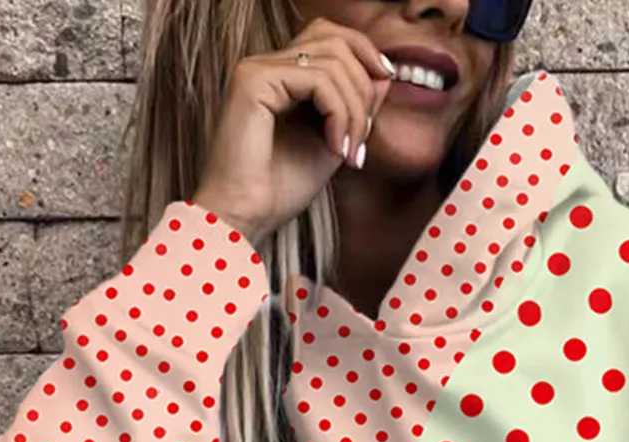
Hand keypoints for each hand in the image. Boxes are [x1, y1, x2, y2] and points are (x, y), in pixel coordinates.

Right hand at [192, 17, 394, 238]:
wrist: (245, 218)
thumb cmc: (279, 190)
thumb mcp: (332, 142)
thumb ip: (354, 107)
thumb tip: (384, 74)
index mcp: (280, 74)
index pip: (331, 37)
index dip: (365, 56)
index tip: (382, 94)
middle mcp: (266, 63)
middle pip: (337, 40)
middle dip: (365, 89)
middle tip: (362, 140)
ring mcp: (257, 68)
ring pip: (334, 61)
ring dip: (355, 111)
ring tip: (349, 151)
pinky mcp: (254, 80)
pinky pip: (319, 80)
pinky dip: (339, 115)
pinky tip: (335, 148)